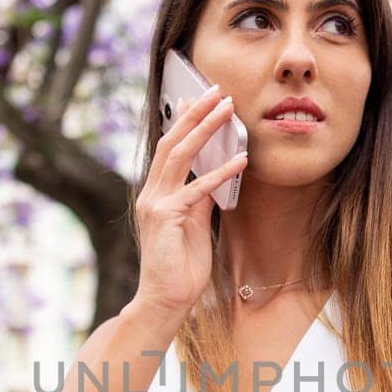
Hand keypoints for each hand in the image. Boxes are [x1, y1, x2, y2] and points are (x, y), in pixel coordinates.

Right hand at [132, 82, 247, 323]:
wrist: (164, 300)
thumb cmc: (180, 267)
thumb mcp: (194, 226)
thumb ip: (200, 200)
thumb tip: (215, 177)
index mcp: (155, 194)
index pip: (169, 148)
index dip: (184, 122)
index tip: (200, 99)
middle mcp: (151, 193)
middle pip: (172, 141)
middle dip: (195, 114)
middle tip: (216, 91)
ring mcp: (156, 203)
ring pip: (181, 155)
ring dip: (206, 129)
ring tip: (227, 109)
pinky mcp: (167, 217)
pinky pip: (197, 188)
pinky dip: (220, 172)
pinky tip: (240, 160)